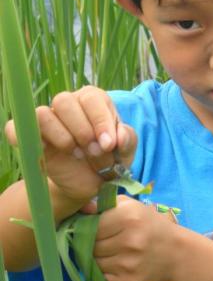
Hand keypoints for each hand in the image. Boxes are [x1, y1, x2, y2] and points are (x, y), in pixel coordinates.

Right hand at [5, 86, 136, 203]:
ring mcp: (49, 120)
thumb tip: (118, 137)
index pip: (91, 97)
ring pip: (43, 113)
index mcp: (93, 101)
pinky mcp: (31, 137)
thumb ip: (127, 139)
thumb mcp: (125, 151)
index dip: (100, 120)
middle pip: (64, 100)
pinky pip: (17, 128)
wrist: (91, 183)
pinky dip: (30, 137)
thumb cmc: (110, 159)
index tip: (109, 144)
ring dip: (62, 137)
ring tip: (77, 154)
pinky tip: (49, 152)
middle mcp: (70, 105)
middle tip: (94, 151)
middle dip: (82, 129)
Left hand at [94, 195, 177, 280]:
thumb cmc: (149, 224)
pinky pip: (100, 277)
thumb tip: (82, 208)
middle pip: (91, 245)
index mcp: (129, 217)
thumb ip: (105, 204)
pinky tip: (115, 264)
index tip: (95, 228)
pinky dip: (103, 272)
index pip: (92, 225)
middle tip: (103, 240)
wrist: (175, 253)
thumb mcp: (132, 206)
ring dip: (97, 258)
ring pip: (94, 262)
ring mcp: (128, 264)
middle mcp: (129, 241)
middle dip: (92, 243)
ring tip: (111, 251)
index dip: (90, 227)